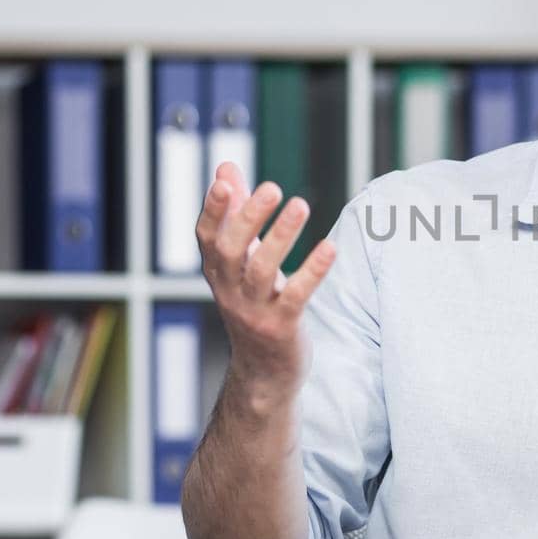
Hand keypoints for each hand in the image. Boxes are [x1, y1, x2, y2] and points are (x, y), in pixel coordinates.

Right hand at [196, 162, 337, 406]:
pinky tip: (329, 248)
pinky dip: (311, 272)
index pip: (207, 236)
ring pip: (262, 271)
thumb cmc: (253, 303)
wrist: (263, 371)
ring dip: (281, 237)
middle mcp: (229, 289)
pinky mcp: (280, 327)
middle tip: (272, 188)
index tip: (224, 182)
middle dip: (249, 218)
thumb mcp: (240, 261)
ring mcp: (253, 310)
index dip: (213, 210)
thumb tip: (226, 168)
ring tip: (301, 205)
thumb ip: (234, 213)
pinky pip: (295, 297)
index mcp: (218, 270)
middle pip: (232, 250)